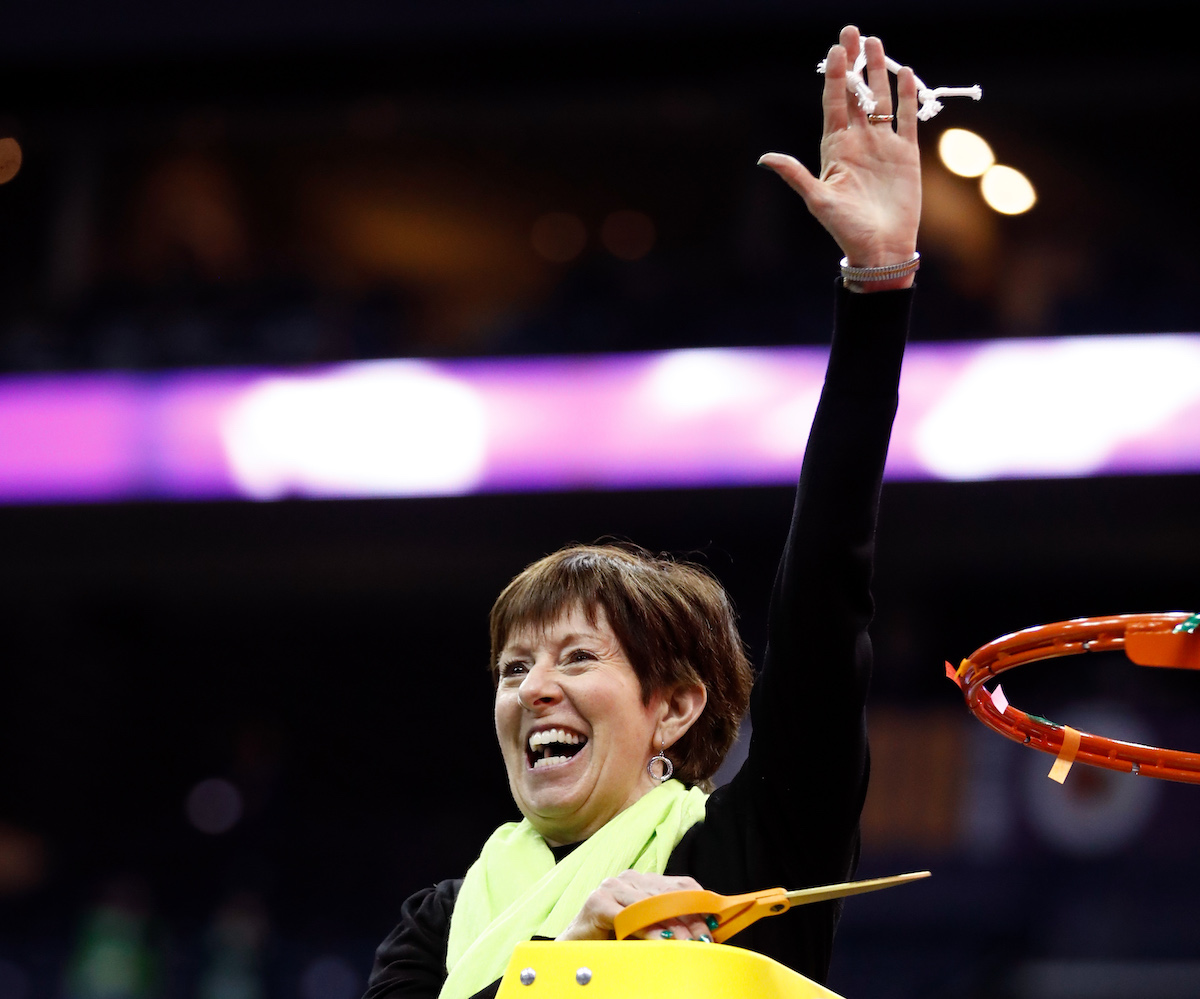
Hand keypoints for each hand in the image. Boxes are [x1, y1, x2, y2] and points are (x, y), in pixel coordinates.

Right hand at [556, 870, 715, 941]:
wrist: (574, 951)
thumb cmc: (612, 942)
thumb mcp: (647, 930)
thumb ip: (669, 926)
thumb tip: (704, 933)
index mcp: (642, 881)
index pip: (679, 884)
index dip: (699, 901)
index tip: (716, 921)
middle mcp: (628, 879)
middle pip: (667, 895)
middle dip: (689, 917)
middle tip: (706, 937)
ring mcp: (611, 887)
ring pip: (650, 905)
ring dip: (673, 926)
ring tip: (689, 943)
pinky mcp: (597, 902)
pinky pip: (629, 916)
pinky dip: (647, 930)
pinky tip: (662, 942)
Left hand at [758, 25, 920, 287]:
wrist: (880, 248)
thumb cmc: (846, 229)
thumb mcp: (818, 201)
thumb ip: (796, 175)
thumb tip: (765, 157)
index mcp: (835, 149)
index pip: (833, 104)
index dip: (834, 76)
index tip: (835, 50)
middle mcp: (858, 142)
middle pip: (855, 94)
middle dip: (854, 64)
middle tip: (852, 32)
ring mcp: (882, 146)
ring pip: (881, 100)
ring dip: (879, 72)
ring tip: (875, 43)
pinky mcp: (905, 154)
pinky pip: (906, 119)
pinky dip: (906, 97)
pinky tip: (905, 74)